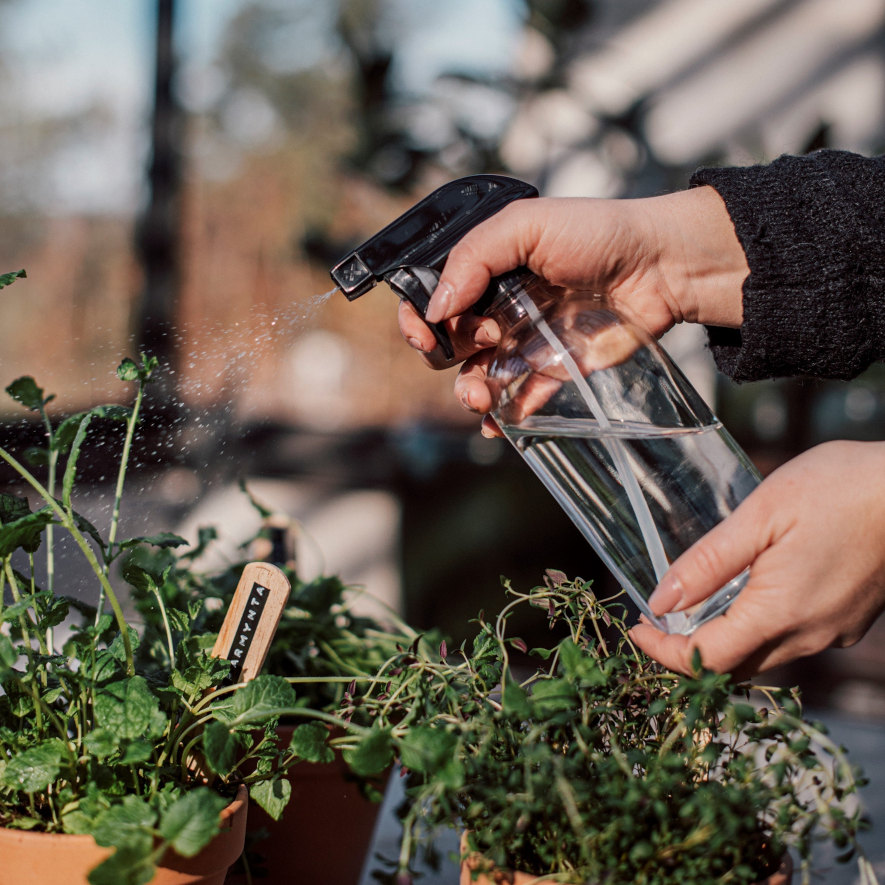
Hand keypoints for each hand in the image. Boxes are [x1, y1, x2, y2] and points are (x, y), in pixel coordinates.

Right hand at [397, 185, 748, 429]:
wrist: (660, 265)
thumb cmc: (597, 232)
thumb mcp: (526, 225)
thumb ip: (473, 258)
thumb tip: (436, 308)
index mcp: (485, 271)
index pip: (433, 300)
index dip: (419, 319)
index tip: (425, 330)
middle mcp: (498, 308)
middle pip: (447, 344)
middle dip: (444, 355)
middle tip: (483, 339)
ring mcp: (524, 342)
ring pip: (476, 378)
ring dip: (467, 392)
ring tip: (481, 397)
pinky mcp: (554, 371)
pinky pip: (519, 401)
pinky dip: (503, 417)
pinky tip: (499, 423)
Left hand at [630, 441, 884, 678]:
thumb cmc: (840, 489)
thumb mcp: (760, 516)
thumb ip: (708, 563)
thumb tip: (661, 601)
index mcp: (780, 614)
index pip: (706, 661)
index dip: (664, 652)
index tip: (637, 629)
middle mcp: (809, 636)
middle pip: (734, 666)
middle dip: (688, 651)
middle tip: (657, 618)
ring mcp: (834, 632)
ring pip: (763, 656)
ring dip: (723, 642)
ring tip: (694, 605)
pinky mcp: (849, 620)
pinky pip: (792, 639)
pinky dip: (757, 630)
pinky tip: (746, 595)